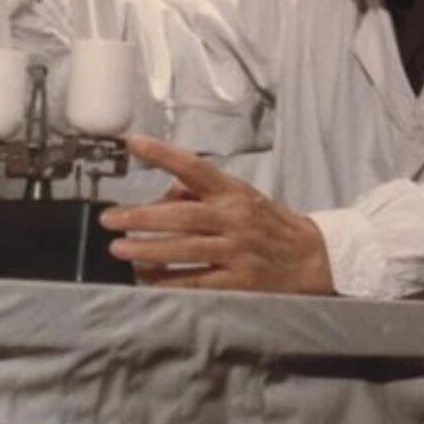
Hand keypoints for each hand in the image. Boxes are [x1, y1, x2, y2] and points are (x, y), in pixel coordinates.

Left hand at [100, 135, 335, 294]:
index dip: (163, 153)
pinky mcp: (240, 281)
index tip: (132, 142)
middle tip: (110, 218)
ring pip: (186, 249)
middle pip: (182, 215)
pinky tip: (145, 279)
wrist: (313, 256)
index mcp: (234, 191)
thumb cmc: (268, 223)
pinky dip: (168, 280)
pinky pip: (197, 281)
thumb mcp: (240, 197)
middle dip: (141, 217)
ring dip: (148, 249)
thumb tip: (160, 195)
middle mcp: (235, 218)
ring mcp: (238, 251)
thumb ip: (201, 194)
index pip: (195, 166)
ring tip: (117, 249)